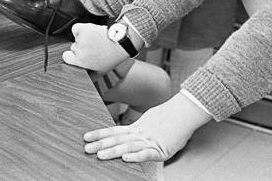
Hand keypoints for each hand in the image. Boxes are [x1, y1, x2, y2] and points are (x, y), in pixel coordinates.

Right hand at [62, 22, 128, 73]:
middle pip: (73, 47)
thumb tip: (86, 81)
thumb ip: (91, 77)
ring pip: (76, 38)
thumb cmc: (112, 57)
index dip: (71, 56)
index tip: (78, 56)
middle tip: (92, 48)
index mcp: (80, 60)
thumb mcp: (102, 71)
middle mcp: (79, 49)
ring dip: (83, 39)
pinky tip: (89, 33)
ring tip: (95, 41)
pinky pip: (76, 28)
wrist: (120, 42)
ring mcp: (81, 38)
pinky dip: (80, 30)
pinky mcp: (84, 28)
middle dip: (81, 48)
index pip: (66, 57)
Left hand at [83, 93, 210, 161]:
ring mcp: (150, 141)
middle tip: (87, 149)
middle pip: (117, 139)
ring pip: (128, 147)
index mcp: (137, 128)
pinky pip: (146, 154)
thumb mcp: (149, 121)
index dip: (99, 134)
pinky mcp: (161, 150)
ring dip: (113, 151)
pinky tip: (125, 159)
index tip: (86, 137)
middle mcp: (140, 134)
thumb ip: (137, 129)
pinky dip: (136, 157)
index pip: (114, 131)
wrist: (185, 112)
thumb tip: (128, 133)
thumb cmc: (169, 117)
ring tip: (100, 155)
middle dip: (101, 144)